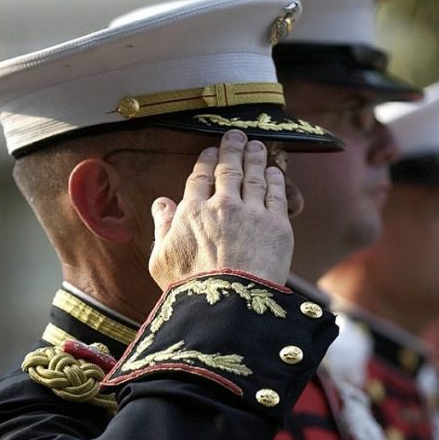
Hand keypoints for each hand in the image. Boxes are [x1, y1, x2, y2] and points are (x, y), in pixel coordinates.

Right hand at [148, 130, 292, 288]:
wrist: (228, 304)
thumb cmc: (190, 288)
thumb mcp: (161, 260)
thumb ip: (161, 227)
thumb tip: (161, 203)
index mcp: (192, 211)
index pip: (200, 177)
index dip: (206, 161)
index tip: (210, 151)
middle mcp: (222, 205)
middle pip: (228, 168)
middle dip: (232, 148)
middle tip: (237, 136)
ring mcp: (251, 212)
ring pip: (254, 176)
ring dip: (255, 157)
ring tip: (257, 146)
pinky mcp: (276, 224)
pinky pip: (276, 194)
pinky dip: (275, 178)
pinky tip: (274, 171)